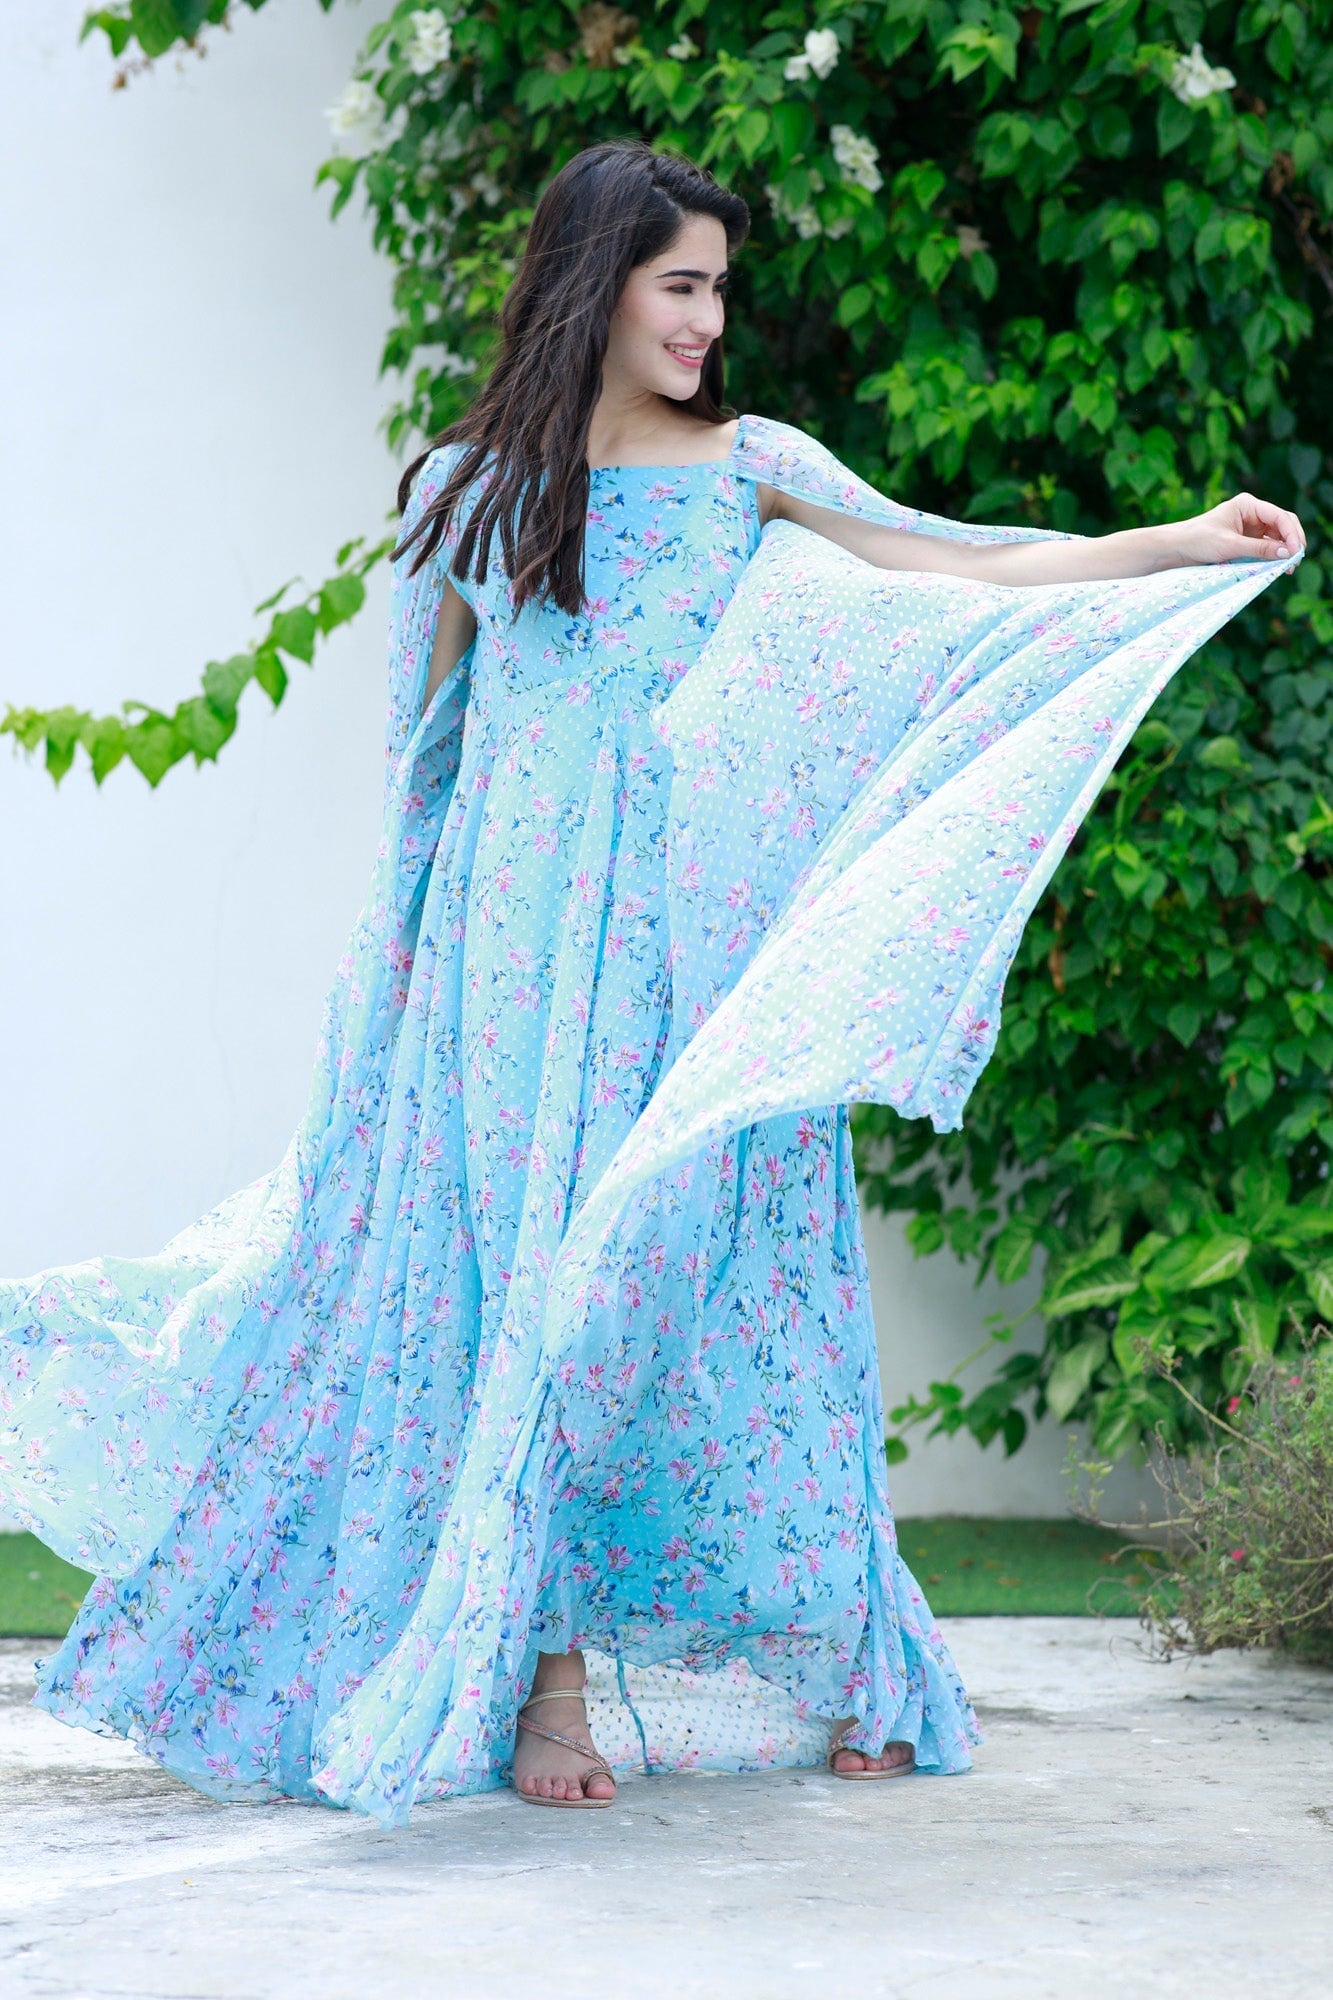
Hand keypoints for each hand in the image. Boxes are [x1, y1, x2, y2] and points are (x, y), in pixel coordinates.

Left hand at [1166, 491, 1306, 567]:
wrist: (1176, 548)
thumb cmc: (1198, 540)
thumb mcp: (1230, 546)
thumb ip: (1259, 549)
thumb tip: (1287, 553)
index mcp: (1248, 504)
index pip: (1279, 516)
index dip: (1291, 533)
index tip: (1296, 551)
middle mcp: (1252, 513)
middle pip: (1282, 524)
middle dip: (1292, 541)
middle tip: (1296, 562)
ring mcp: (1250, 526)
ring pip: (1277, 536)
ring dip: (1284, 550)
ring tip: (1288, 568)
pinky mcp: (1246, 539)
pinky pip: (1266, 546)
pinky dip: (1273, 555)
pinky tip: (1277, 567)